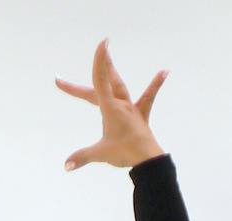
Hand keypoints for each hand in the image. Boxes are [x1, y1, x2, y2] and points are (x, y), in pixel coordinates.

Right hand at [57, 39, 166, 171]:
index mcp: (110, 108)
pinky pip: (148, 98)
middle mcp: (121, 104)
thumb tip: (66, 166)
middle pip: (106, 81)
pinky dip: (156, 84)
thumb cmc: (126, 154)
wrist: (148, 161)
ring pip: (120, 86)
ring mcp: (131, 109)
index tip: (103, 42)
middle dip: (100, 65)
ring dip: (113, 71)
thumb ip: (82, 157)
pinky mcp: (141, 116)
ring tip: (109, 57)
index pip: (100, 81)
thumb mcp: (100, 153)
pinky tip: (164, 71)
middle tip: (99, 48)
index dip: (99, 61)